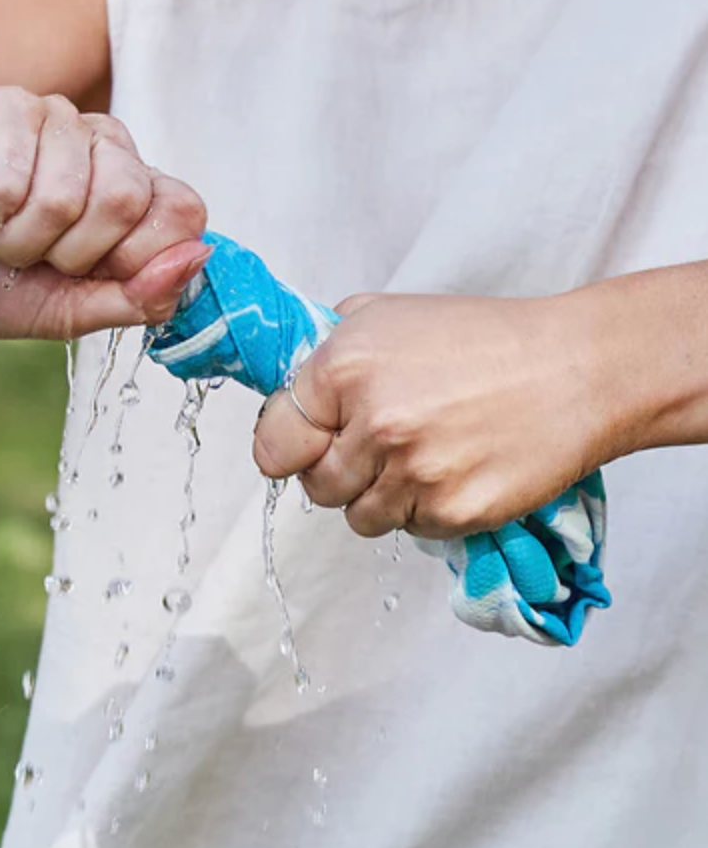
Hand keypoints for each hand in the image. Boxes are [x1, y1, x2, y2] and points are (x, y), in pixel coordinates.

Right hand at [0, 87, 209, 337]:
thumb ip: (139, 296)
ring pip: (69, 195)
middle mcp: (105, 145)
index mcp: (132, 191)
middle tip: (30, 254)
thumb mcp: (66, 310)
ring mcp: (58, 118)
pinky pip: (16, 180)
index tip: (87, 273)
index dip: (138, 257)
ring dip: (19, 240)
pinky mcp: (8, 105)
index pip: (184, 210)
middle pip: (127, 200)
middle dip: (69, 253)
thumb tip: (199, 255)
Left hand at [252, 293, 611, 539]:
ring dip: (382, 495)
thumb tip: (286, 393)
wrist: (575, 369)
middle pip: (316, 487)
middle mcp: (373, 423)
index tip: (307, 444)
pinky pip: (410, 530)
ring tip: (423, 454)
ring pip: (359, 516)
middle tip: (380, 445)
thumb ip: (325, 353)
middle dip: (339, 471)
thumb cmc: (480, 340)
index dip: (290, 446)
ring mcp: (414, 472)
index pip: (273, 444)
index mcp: (343, 369)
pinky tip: (455, 468)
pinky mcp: (453, 511)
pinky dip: (425, 509)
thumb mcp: (385, 317)